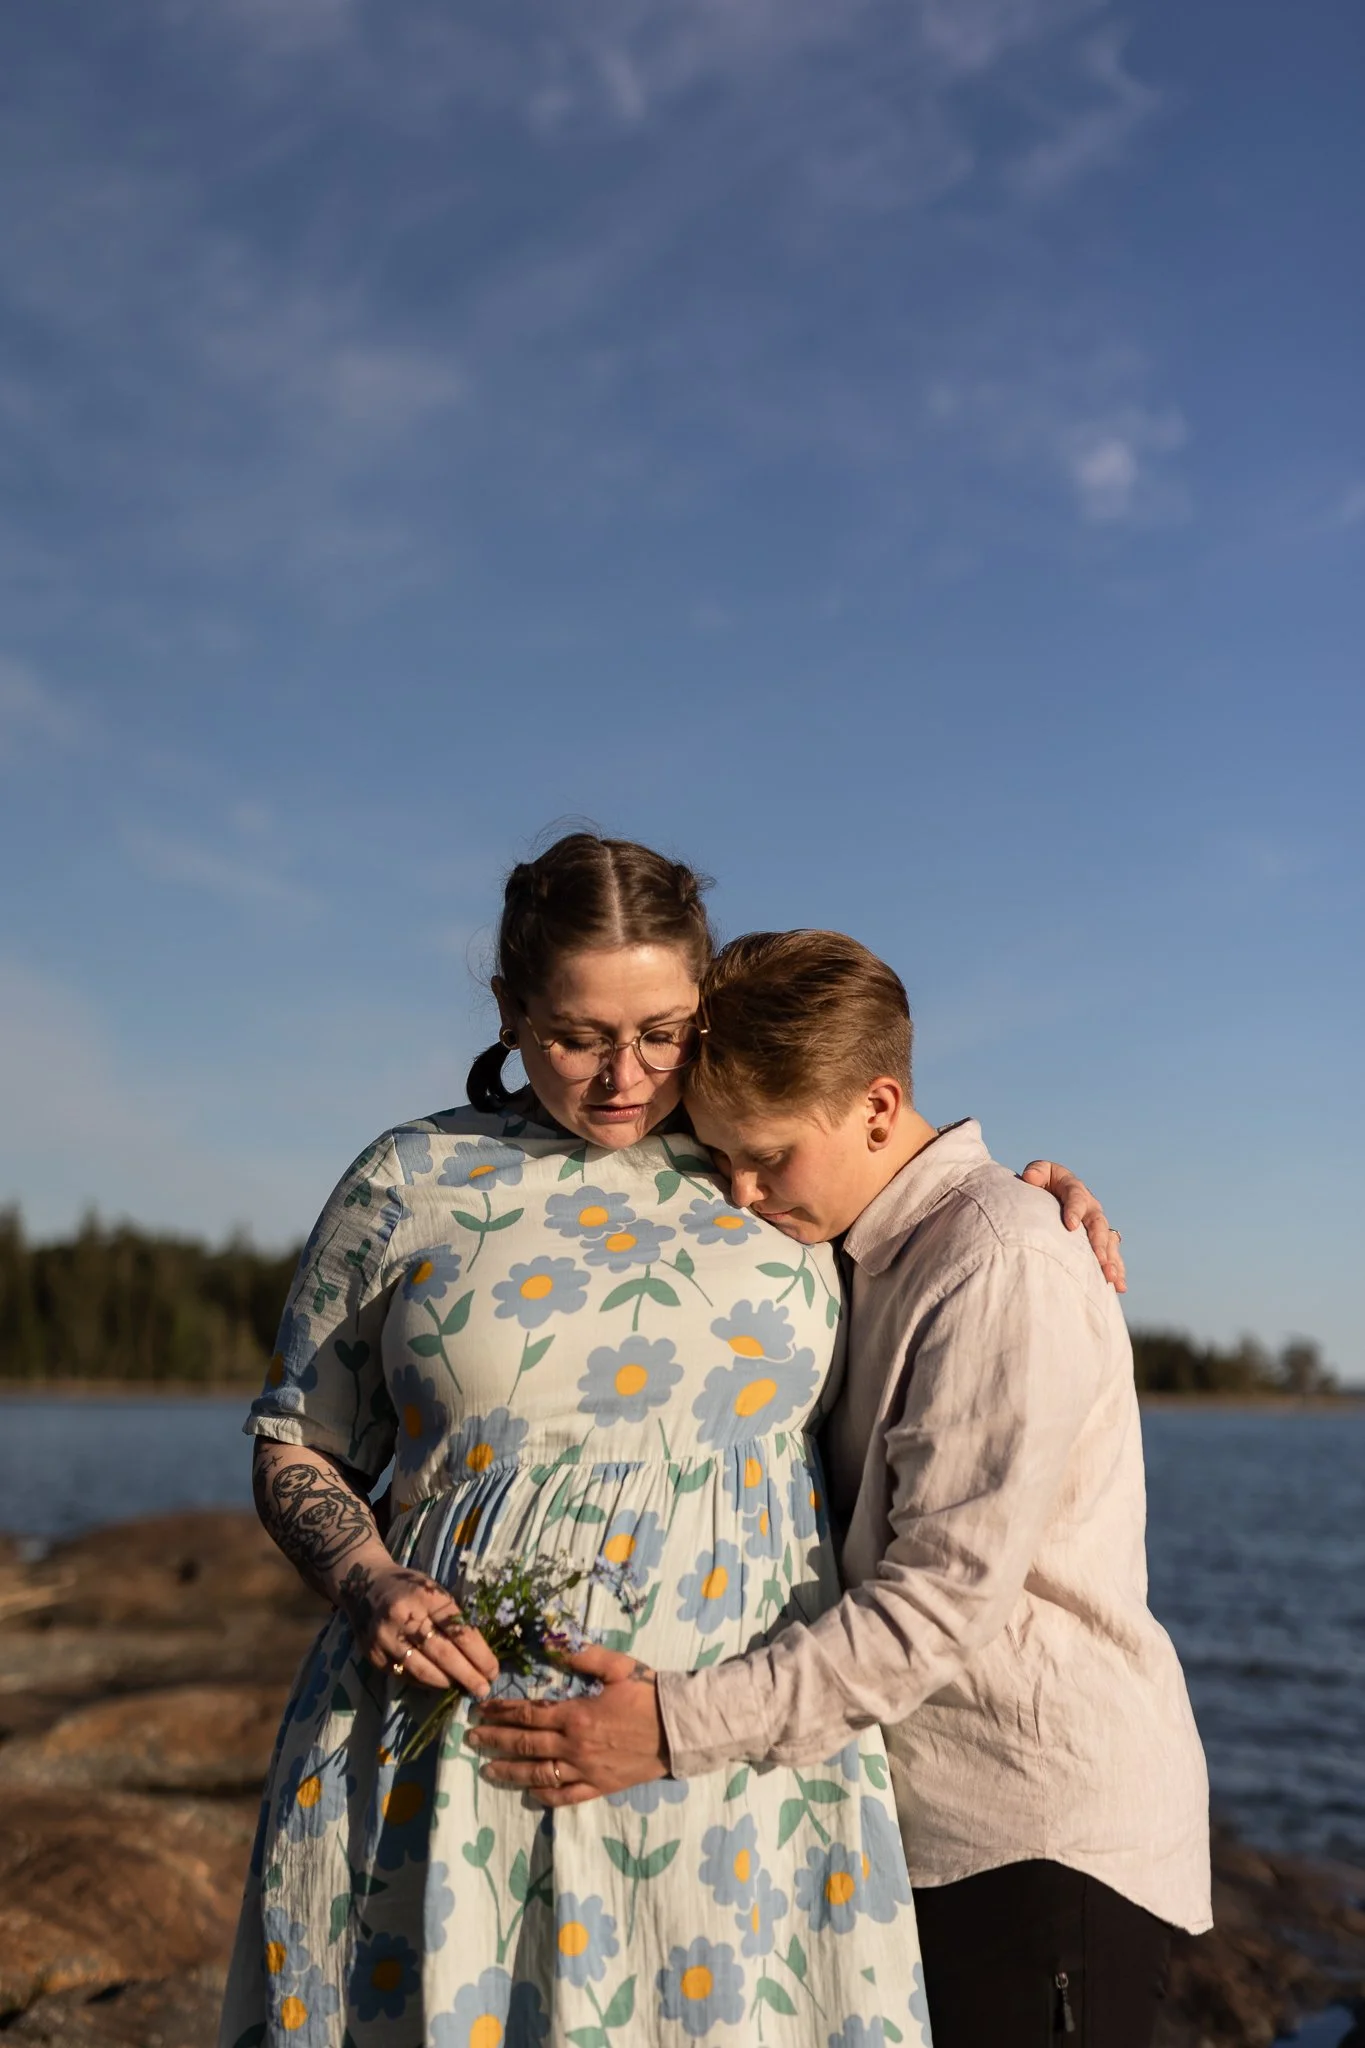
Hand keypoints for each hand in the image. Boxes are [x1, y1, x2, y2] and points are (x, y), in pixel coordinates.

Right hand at [336, 1556, 499, 1699]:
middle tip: (484, 1689)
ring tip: (464, 1689)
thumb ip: (452, 1616)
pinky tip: (439, 1684)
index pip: (458, 1630)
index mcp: (425, 1596)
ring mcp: (385, 1637)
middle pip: (442, 1653)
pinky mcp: (373, 1654)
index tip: (493, 1670)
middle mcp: (403, 1616)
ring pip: (422, 1669)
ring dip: (447, 1683)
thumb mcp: (434, 1589)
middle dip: (467, 1675)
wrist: (364, 1584)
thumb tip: (480, 1651)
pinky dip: (424, 1682)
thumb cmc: (409, 1587)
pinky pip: (404, 1675)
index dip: (479, 1654)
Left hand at [466, 1645, 668, 1806]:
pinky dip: (545, 1796)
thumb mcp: (617, 1667)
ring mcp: (585, 1770)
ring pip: (538, 1774)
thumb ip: (584, 1657)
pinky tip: (529, 1794)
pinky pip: (566, 1796)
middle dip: (495, 1740)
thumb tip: (552, 1645)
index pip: (527, 1714)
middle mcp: (574, 1746)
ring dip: (510, 1772)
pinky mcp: (599, 1786)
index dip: (501, 1711)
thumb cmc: (648, 1694)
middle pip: (525, 1744)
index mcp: (575, 1714)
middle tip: (471, 1739)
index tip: (481, 1709)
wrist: (679, 1729)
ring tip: (487, 1770)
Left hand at [1021, 1160, 1125, 1291]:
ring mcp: (1097, 1225)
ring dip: (1111, 1260)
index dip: (1074, 1210)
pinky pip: (1111, 1255)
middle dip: (1099, 1243)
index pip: (1076, 1197)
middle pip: (1098, 1225)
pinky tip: (1118, 1287)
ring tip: (1111, 1278)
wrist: (1054, 1192)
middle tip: (1099, 1259)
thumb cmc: (1044, 1182)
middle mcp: (1091, 1207)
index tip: (1070, 1226)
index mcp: (1075, 1189)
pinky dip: (1116, 1270)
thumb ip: (1037, 1171)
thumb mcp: (1040, 1172)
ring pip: (1109, 1243)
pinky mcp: (1099, 1241)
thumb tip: (1030, 1177)